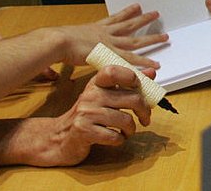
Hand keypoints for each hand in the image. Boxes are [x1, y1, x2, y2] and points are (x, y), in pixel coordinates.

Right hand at [30, 65, 154, 166]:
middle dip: (145, 111)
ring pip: (126, 120)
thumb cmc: (86, 116)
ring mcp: (87, 113)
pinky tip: (115, 138)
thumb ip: (126, 86)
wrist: (59, 137)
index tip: (140, 89)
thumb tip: (151, 73)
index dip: (133, 77)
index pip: (115, 71)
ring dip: (131, 129)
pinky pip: (115, 136)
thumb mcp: (103, 97)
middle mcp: (91, 95)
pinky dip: (120, 140)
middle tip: (145, 118)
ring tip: (127, 131)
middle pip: (132, 98)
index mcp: (96, 84)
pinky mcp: (84, 131)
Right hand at [56, 4, 166, 67]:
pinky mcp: (111, 55)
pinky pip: (132, 59)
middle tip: (155, 14)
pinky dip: (144, 62)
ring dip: (151, 39)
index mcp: (95, 28)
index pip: (115, 18)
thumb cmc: (57, 42)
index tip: (137, 6)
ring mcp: (110, 43)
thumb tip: (66, 54)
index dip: (126, 12)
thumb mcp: (66, 40)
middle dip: (143, 19)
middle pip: (129, 25)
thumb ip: (71, 46)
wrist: (59, 42)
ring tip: (164, 36)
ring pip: (136, 41)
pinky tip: (155, 63)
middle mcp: (105, 33)